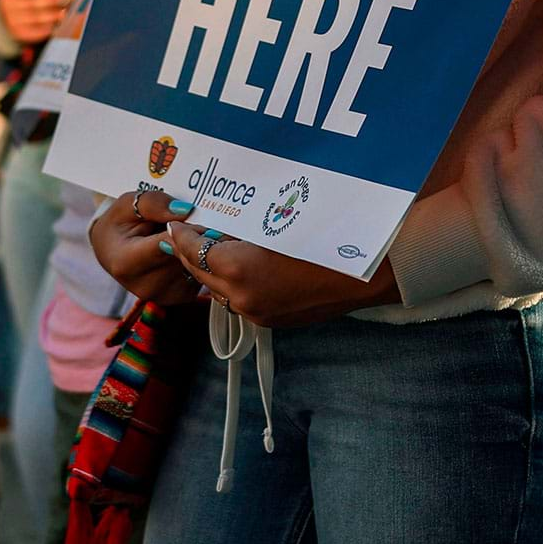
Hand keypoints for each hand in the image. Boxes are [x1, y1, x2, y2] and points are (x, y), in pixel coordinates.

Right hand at [90, 185, 204, 309]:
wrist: (111, 252)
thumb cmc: (119, 224)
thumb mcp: (127, 204)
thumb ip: (153, 203)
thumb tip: (186, 210)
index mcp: (126, 263)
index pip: (167, 244)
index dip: (188, 229)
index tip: (204, 215)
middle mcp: (145, 286)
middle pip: (185, 257)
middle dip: (201, 238)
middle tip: (211, 221)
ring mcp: (163, 295)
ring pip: (198, 266)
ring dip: (205, 249)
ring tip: (202, 233)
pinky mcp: (179, 298)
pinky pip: (201, 274)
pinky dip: (203, 260)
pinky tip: (196, 248)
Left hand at [169, 221, 398, 329]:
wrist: (366, 273)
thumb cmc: (328, 237)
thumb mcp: (276, 224)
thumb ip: (239, 229)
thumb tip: (216, 226)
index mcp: (239, 269)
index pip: (194, 251)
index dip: (182, 235)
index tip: (176, 223)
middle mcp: (242, 296)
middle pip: (200, 273)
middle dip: (191, 252)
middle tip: (187, 233)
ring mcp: (257, 313)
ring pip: (218, 289)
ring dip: (212, 269)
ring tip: (214, 246)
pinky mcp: (271, 321)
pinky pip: (239, 299)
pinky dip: (233, 283)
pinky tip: (240, 266)